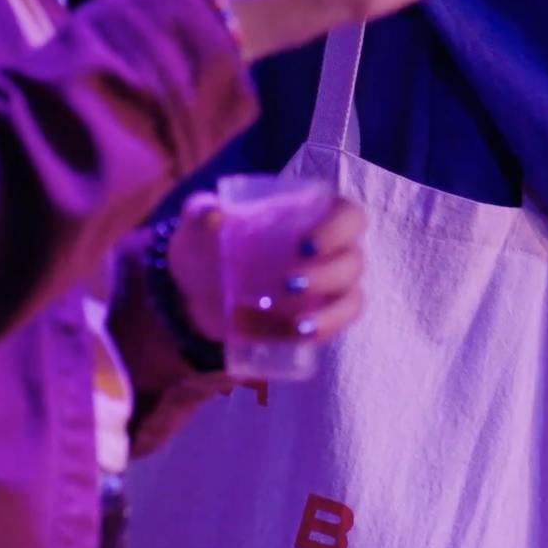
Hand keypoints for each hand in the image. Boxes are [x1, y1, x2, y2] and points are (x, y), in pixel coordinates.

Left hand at [168, 192, 368, 344]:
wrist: (195, 290)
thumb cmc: (208, 245)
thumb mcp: (199, 224)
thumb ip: (202, 213)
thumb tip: (214, 216)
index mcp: (313, 215)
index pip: (348, 216)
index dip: (337, 230)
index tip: (303, 246)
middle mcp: (331, 250)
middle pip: (352, 262)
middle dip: (326, 276)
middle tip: (286, 285)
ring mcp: (330, 288)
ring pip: (350, 300)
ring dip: (329, 313)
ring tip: (294, 323)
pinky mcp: (319, 319)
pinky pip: (334, 328)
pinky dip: (320, 332)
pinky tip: (295, 334)